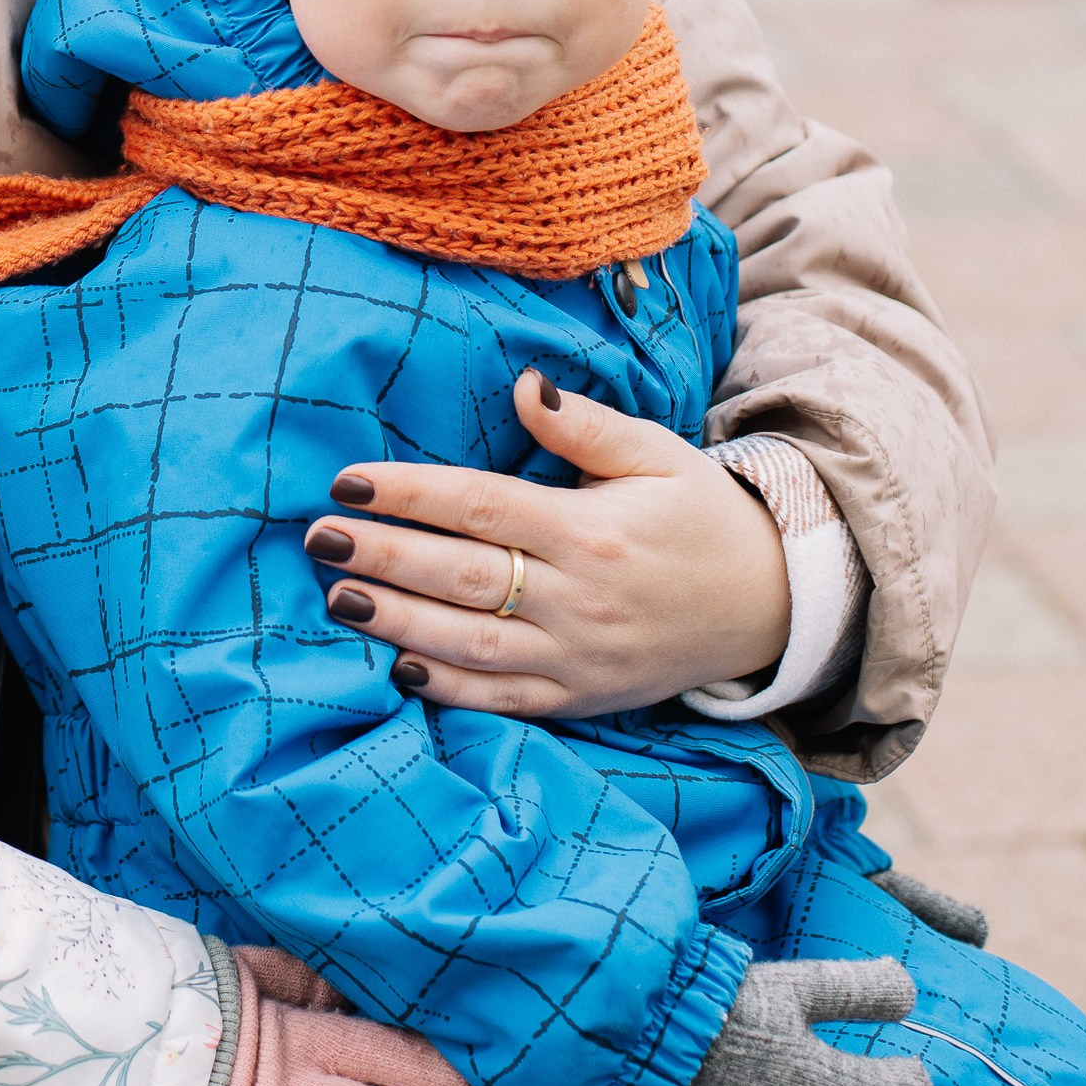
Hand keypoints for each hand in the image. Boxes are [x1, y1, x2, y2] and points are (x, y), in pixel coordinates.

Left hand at [303, 369, 791, 718]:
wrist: (769, 605)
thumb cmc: (700, 516)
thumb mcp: (657, 454)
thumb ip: (585, 426)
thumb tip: (522, 386)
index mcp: (591, 531)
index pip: (482, 507)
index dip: (410, 494)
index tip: (347, 481)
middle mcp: (579, 598)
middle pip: (462, 575)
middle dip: (384, 557)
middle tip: (317, 539)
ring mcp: (578, 656)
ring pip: (471, 642)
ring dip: (398, 622)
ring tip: (336, 598)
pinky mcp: (582, 697)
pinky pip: (505, 699)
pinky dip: (450, 690)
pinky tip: (398, 668)